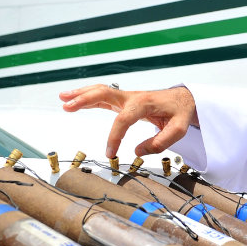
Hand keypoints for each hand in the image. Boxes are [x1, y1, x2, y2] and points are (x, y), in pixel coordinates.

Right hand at [59, 84, 198, 158]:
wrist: (184, 98)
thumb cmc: (180, 113)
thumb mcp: (179, 130)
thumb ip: (160, 142)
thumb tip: (137, 152)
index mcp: (144, 104)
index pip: (123, 119)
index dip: (115, 136)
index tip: (110, 153)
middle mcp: (132, 97)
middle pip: (104, 94)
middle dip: (85, 99)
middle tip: (67, 107)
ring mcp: (127, 97)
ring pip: (100, 92)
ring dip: (81, 94)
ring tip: (62, 98)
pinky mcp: (124, 100)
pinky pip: (103, 96)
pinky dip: (87, 97)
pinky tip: (73, 101)